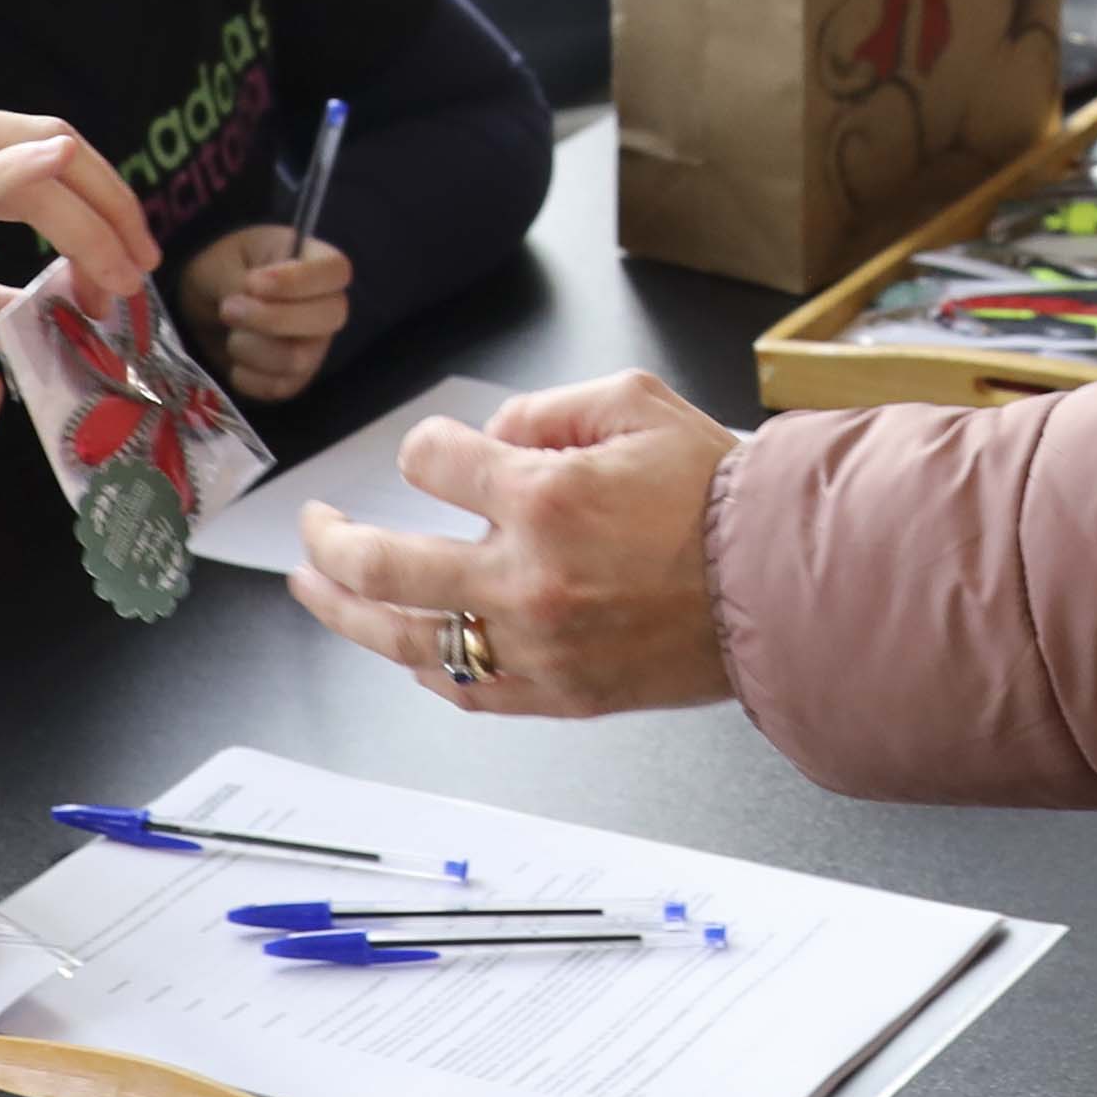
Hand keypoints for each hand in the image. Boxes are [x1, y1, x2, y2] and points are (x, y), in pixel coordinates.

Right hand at [0, 96, 151, 344]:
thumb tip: (32, 318)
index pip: (45, 155)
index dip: (103, 204)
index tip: (132, 261)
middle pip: (53, 150)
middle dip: (114, 210)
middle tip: (145, 271)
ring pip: (26, 164)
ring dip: (88, 219)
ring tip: (120, 274)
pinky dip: (14, 172)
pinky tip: (55, 174)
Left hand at [177, 227, 352, 404]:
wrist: (205, 304)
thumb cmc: (222, 269)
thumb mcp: (224, 262)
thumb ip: (239, 281)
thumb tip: (250, 300)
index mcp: (314, 260)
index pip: (336, 270)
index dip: (299, 280)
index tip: (253, 283)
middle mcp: (325, 305)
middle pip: (330, 318)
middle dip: (271, 318)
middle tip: (228, 308)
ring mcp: (314, 345)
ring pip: (299, 358)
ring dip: (251, 346)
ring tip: (228, 331)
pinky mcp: (294, 378)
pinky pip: (279, 387)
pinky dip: (247, 376)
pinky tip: (233, 359)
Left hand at [282, 369, 742, 717]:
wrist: (782, 584)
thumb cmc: (720, 498)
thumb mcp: (638, 404)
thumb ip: (550, 406)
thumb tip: (495, 433)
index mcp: (545, 498)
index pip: (431, 462)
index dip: (428, 447)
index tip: (442, 452)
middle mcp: (527, 578)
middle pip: (382, 563)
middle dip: (332, 540)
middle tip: (316, 525)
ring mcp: (537, 644)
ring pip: (404, 638)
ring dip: (344, 611)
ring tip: (313, 589)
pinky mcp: (559, 692)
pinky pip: (463, 688)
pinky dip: (420, 665)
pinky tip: (397, 645)